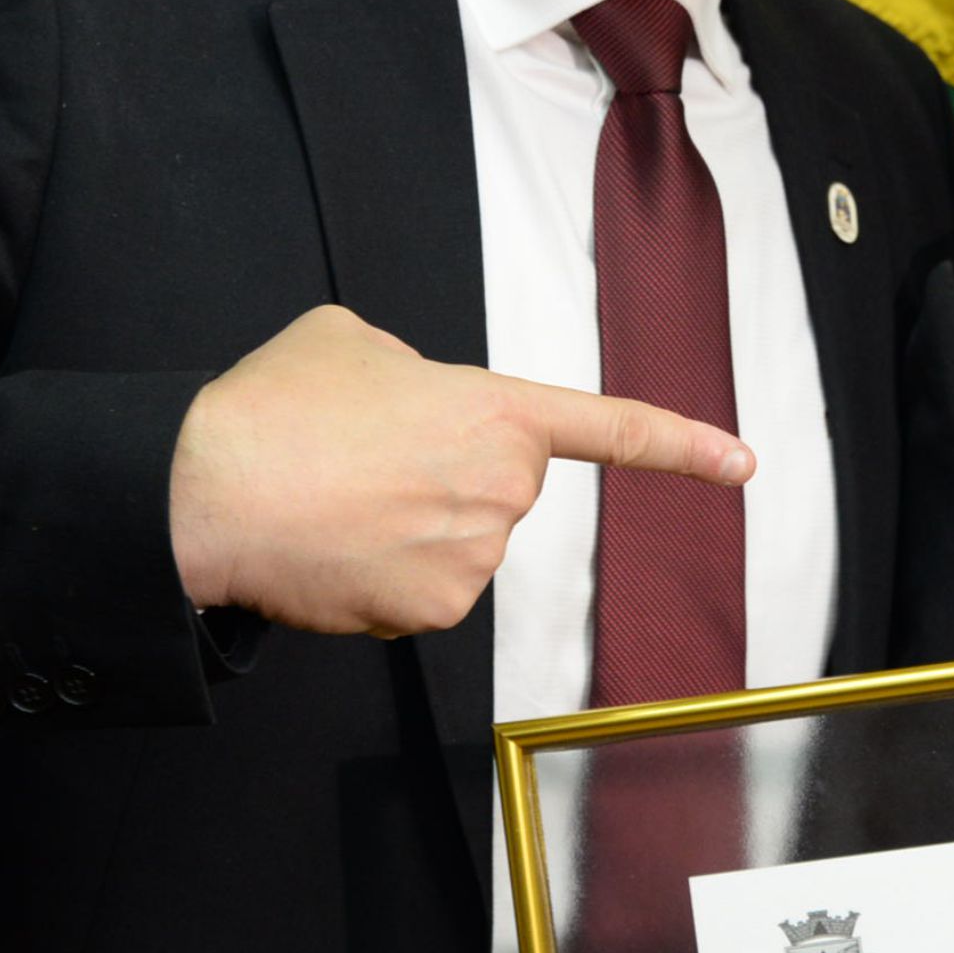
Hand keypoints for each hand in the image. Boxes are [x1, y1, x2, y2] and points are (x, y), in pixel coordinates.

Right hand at [166, 304, 751, 636]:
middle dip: (444, 480)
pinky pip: (422, 594)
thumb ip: (414, 371)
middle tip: (365, 461)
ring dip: (408, 530)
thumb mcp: (352, 340)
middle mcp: (504, 488)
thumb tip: (411, 403)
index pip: (611, 428)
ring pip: (457, 546)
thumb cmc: (275, 408)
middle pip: (496, 491)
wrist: (210, 490)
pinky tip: (334, 549)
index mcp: (497, 411)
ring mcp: (474, 556)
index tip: (743, 464)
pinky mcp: (434, 612)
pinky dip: (382, 579)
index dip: (683, 446)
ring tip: (337, 500)